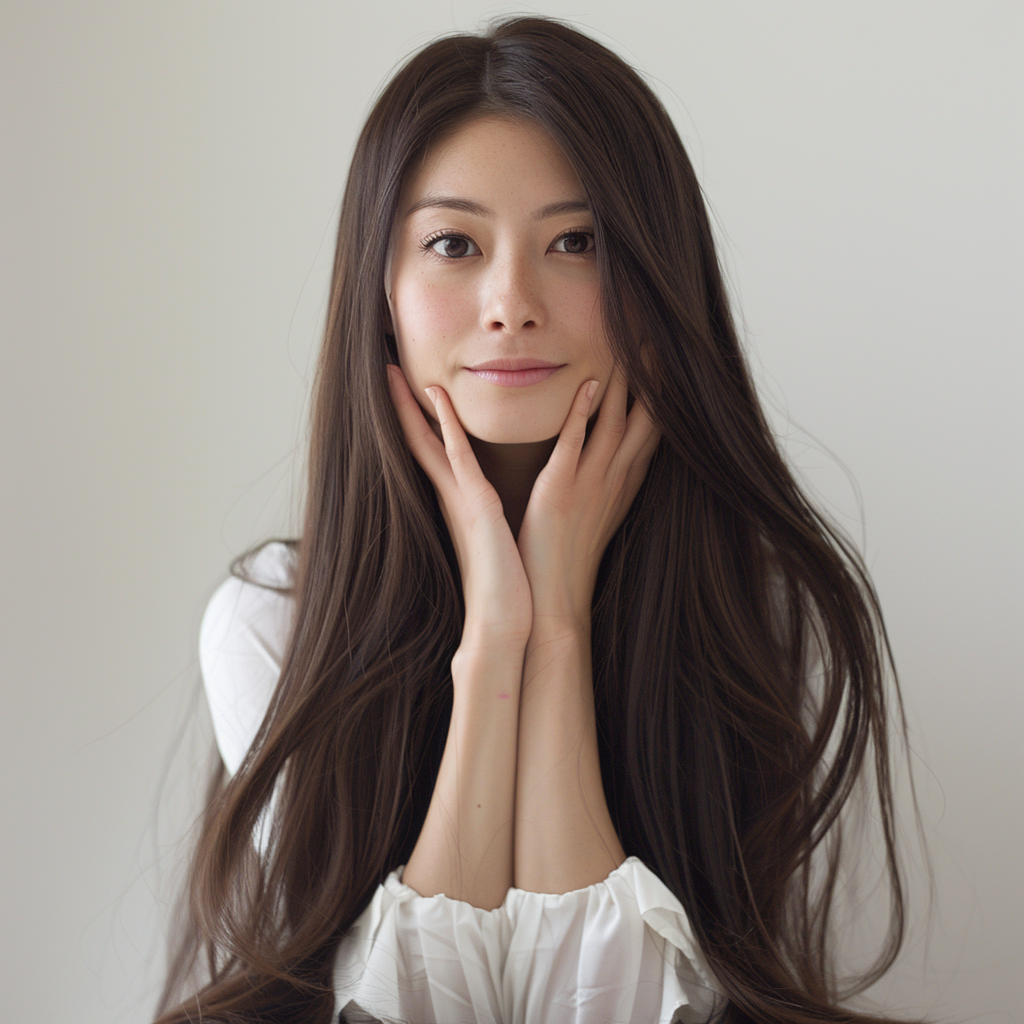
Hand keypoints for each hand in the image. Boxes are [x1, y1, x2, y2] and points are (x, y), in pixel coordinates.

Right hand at [387, 364, 532, 649]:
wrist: (504, 623)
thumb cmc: (505, 588)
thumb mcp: (497, 542)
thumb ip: (490, 520)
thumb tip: (493, 511)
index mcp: (460, 503)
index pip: (435, 452)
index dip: (419, 420)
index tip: (409, 389)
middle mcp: (453, 497)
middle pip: (421, 441)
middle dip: (402, 407)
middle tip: (385, 370)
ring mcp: (461, 499)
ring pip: (432, 442)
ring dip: (414, 406)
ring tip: (394, 372)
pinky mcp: (476, 506)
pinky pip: (458, 456)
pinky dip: (446, 424)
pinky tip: (435, 395)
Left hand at [516, 369, 660, 638]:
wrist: (555, 599)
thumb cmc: (569, 556)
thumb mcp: (596, 512)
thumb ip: (605, 481)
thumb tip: (611, 459)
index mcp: (624, 482)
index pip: (651, 427)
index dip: (662, 392)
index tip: (668, 357)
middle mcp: (615, 478)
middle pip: (645, 418)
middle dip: (655, 377)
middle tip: (661, 335)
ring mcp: (591, 484)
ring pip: (615, 422)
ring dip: (624, 383)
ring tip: (630, 343)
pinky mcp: (560, 491)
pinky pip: (575, 444)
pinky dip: (582, 413)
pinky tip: (589, 384)